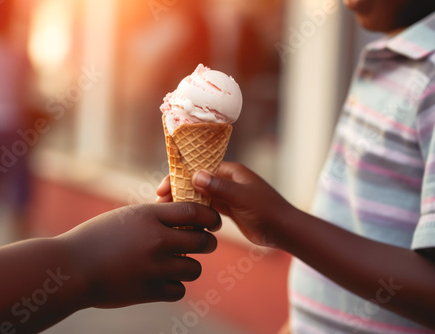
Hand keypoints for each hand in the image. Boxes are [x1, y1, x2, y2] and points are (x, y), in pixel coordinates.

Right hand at [58, 203, 220, 307]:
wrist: (71, 268)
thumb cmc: (97, 237)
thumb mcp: (127, 216)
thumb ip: (157, 216)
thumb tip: (186, 218)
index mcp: (150, 216)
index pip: (195, 212)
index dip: (211, 217)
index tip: (213, 221)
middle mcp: (157, 241)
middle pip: (204, 242)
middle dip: (207, 242)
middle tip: (202, 242)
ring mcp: (155, 268)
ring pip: (194, 269)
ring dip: (189, 266)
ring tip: (177, 263)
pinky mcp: (149, 291)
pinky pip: (179, 290)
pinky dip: (174, 286)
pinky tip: (163, 280)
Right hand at [157, 162, 296, 246]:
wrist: (284, 231)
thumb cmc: (267, 211)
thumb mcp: (243, 198)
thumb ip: (220, 187)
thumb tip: (195, 175)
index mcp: (230, 171)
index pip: (198, 169)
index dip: (179, 177)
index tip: (163, 188)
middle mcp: (227, 180)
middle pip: (196, 182)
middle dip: (178, 190)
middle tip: (160, 203)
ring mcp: (227, 195)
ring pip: (199, 196)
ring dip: (184, 202)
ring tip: (166, 212)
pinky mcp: (227, 210)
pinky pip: (206, 208)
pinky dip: (195, 212)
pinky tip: (183, 220)